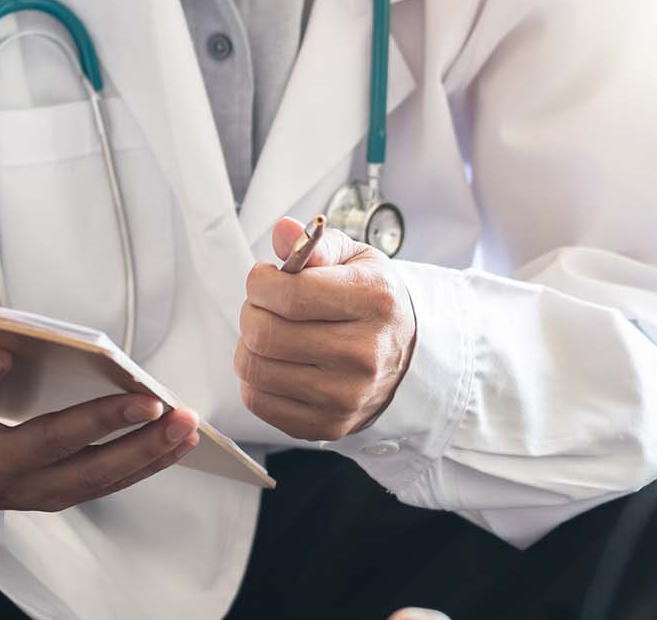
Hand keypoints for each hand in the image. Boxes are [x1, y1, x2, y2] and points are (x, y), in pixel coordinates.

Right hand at [0, 313, 199, 522]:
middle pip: (45, 450)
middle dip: (97, 426)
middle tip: (145, 401)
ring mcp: (26, 489)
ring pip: (89, 477)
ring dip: (142, 451)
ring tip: (185, 421)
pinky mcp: (56, 493)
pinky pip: (106, 483)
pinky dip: (146, 461)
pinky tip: (182, 437)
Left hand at [236, 217, 416, 440]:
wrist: (407, 360)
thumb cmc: (374, 303)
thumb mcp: (357, 260)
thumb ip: (317, 245)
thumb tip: (284, 231)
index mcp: (374, 301)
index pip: (288, 294)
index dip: (260, 282)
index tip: (265, 278)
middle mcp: (364, 353)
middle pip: (265, 333)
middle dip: (252, 312)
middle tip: (265, 306)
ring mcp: (345, 396)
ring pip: (255, 369)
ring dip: (249, 346)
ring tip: (270, 334)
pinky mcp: (326, 425)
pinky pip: (258, 402)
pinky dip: (255, 380)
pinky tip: (276, 364)